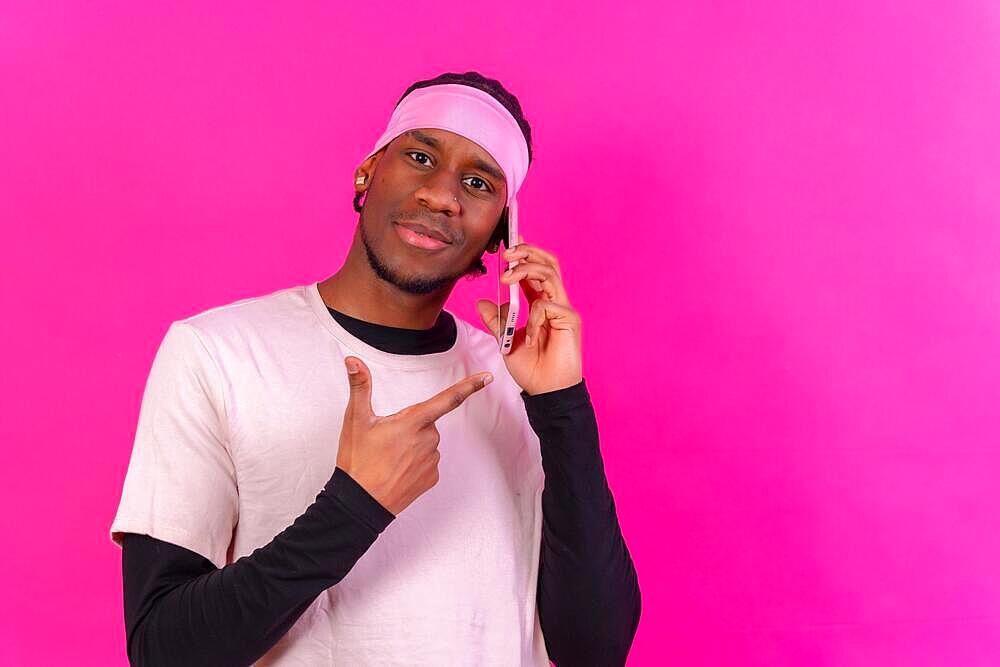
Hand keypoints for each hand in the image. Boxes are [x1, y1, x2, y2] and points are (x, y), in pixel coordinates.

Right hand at [336, 356, 493, 514]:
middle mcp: (428, 440)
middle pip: (427, 422)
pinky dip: (415, 463)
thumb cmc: (358, 461)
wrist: (361, 503)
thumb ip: (359, 386)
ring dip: (412, 445)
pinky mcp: (432, 478)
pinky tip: (397, 470)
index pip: (448, 399)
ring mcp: (432, 461)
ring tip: (388, 458)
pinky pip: (428, 462)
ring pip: (427, 442)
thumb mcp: (355, 420)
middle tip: (386, 441)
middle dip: (411, 426)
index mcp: (413, 422)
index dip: (469, 386)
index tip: (488, 377)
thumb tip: (352, 361)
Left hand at [476, 234, 582, 394]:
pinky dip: (533, 316)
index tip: (511, 237)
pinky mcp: (570, 319)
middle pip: (547, 262)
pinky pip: (547, 305)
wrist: (546, 392)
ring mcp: (564, 309)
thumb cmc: (531, 368)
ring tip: (507, 276)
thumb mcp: (504, 340)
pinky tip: (530, 335)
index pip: (534, 269)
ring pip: (549, 273)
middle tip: (506, 254)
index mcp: (539, 303)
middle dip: (527, 252)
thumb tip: (481, 302)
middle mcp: (553, 301)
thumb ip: (496, 320)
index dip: (524, 252)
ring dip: (526, 269)